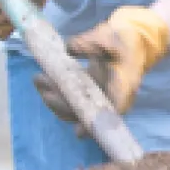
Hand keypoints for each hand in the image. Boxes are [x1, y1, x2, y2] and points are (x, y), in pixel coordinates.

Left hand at [35, 6, 169, 133]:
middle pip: (86, 112)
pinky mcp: (92, 98)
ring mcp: (102, 100)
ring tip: (38, 79)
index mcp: (124, 85)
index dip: (95, 124)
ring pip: (76, 111)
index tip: (79, 132)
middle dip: (60, 101)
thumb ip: (90, 43)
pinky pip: (73, 105)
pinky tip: (43, 83)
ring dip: (54, 99)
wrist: (131, 43)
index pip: (112, 110)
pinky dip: (57, 96)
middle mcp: (114, 99)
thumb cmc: (122, 41)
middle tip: (41, 79)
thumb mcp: (109, 37)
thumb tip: (69, 48)